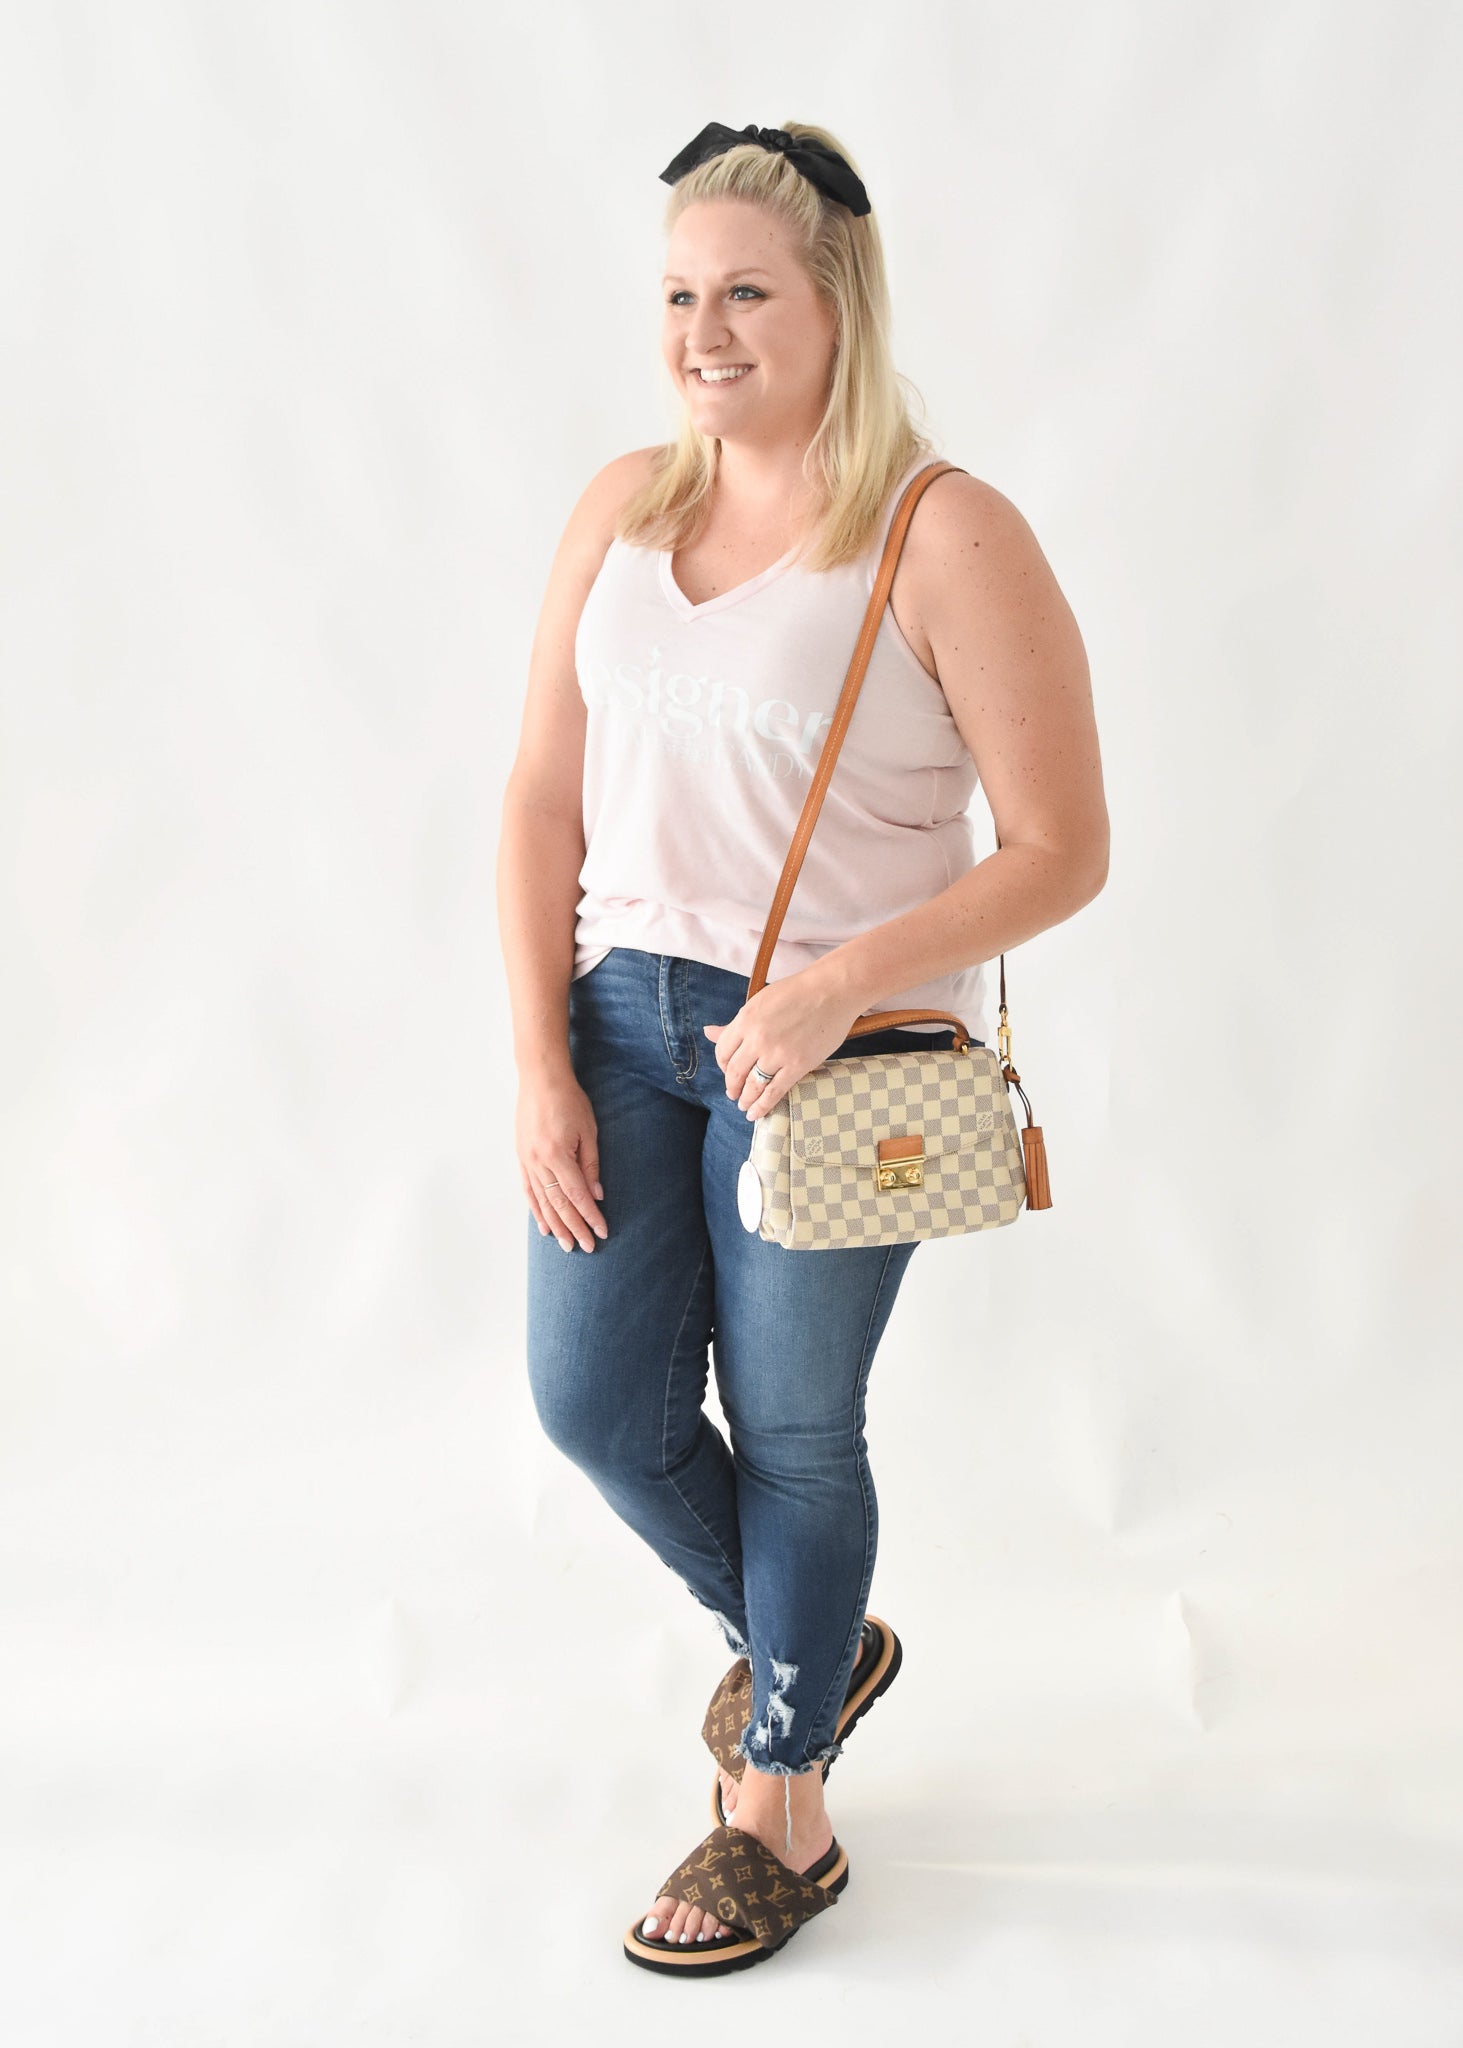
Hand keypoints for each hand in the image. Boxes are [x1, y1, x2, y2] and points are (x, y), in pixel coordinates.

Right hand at [516, 1069, 608, 1251]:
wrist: (540, 1080)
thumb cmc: (569, 1100)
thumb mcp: (588, 1130)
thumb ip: (591, 1165)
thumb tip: (596, 1195)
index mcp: (558, 1154)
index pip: (577, 1195)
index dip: (590, 1216)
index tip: (602, 1232)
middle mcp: (539, 1162)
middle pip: (558, 1204)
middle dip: (574, 1228)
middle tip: (586, 1247)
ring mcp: (527, 1161)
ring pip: (542, 1201)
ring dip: (556, 1225)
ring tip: (566, 1244)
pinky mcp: (521, 1158)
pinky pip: (528, 1190)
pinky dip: (536, 1210)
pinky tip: (544, 1226)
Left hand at [703, 965, 860, 1119]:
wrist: (832, 990)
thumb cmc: (797, 992)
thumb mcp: (759, 1002)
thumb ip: (735, 1023)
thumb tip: (708, 1031)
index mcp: (745, 1020)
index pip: (722, 1051)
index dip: (722, 1066)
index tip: (727, 1072)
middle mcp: (757, 1038)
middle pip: (734, 1071)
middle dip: (732, 1087)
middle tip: (733, 1094)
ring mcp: (777, 1053)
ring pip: (752, 1085)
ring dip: (745, 1099)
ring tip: (744, 1106)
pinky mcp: (798, 1065)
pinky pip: (774, 1092)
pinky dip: (763, 1106)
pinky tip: (756, 1113)